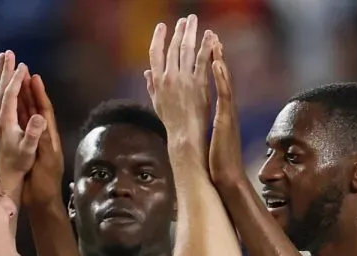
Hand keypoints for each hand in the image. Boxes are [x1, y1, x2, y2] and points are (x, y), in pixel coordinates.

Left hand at [0, 51, 46, 187]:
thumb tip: (39, 116)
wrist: (6, 174)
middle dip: (5, 70)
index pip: (10, 95)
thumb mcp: (29, 149)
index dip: (17, 80)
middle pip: (1, 88)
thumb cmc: (20, 162)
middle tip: (8, 52)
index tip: (23, 66)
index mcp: (6, 120)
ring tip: (2, 58)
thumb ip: (33, 133)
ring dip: (0, 73)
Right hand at [21, 74, 64, 207]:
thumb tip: (40, 121)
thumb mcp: (46, 161)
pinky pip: (19, 125)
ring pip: (25, 113)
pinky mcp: (24, 146)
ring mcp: (32, 140)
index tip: (33, 77)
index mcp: (49, 137)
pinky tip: (7, 103)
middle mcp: (42, 135)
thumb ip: (43, 141)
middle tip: (21, 69)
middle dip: (28, 89)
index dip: (39, 94)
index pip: (44, 110)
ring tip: (13, 79)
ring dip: (20, 97)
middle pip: (34, 107)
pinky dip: (14, 112)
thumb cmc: (46, 183)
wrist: (41, 200)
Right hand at [144, 15, 214, 147]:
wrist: (184, 135)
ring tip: (193, 21)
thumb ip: (151, 86)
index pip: (155, 54)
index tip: (162, 27)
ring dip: (190, 33)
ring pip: (186, 50)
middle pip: (172, 48)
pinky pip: (202, 60)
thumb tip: (146, 73)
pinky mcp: (199, 83)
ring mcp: (184, 79)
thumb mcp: (157, 103)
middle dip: (178, 31)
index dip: (158, 38)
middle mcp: (169, 77)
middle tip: (184, 20)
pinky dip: (206, 47)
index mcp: (158, 82)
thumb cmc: (171, 122)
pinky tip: (210, 37)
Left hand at [208, 42, 245, 191]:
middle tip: (213, 37)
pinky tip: (217, 65)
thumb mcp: (210, 138)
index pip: (218, 85)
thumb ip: (207, 125)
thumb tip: (200, 120)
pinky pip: (224, 95)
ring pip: (225, 83)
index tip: (208, 49)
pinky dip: (221, 79)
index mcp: (222, 114)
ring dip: (221, 61)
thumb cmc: (217, 161)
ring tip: (215, 43)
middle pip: (223, 79)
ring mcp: (228, 114)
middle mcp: (227, 111)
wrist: (226, 178)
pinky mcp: (226, 120)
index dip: (213, 66)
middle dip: (218, 57)